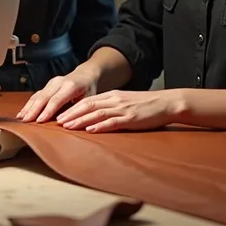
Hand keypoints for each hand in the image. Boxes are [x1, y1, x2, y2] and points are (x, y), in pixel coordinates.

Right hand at [17, 63, 100, 122]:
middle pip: (44, 97)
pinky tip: (23, 113)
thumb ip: (80, 110)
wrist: (85, 74)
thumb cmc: (88, 89)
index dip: (47, 111)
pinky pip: (37, 95)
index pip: (57, 100)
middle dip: (33, 110)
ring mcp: (52, 82)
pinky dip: (29, 104)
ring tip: (21, 119)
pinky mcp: (47, 85)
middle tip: (26, 122)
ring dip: (28, 107)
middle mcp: (59, 82)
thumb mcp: (89, 99)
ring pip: (38, 95)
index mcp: (70, 85)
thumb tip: (70, 124)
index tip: (39, 121)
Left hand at [56, 89, 179, 132]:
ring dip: (80, 120)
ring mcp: (123, 109)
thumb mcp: (126, 102)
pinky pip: (113, 122)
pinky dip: (100, 126)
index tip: (60, 115)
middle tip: (57, 122)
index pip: (88, 101)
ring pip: (97, 113)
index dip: (72, 108)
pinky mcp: (131, 118)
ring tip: (68, 126)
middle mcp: (115, 100)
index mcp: (113, 96)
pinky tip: (90, 130)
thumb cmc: (147, 105)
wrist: (167, 103)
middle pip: (89, 105)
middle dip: (72, 114)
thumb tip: (95, 117)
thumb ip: (111, 107)